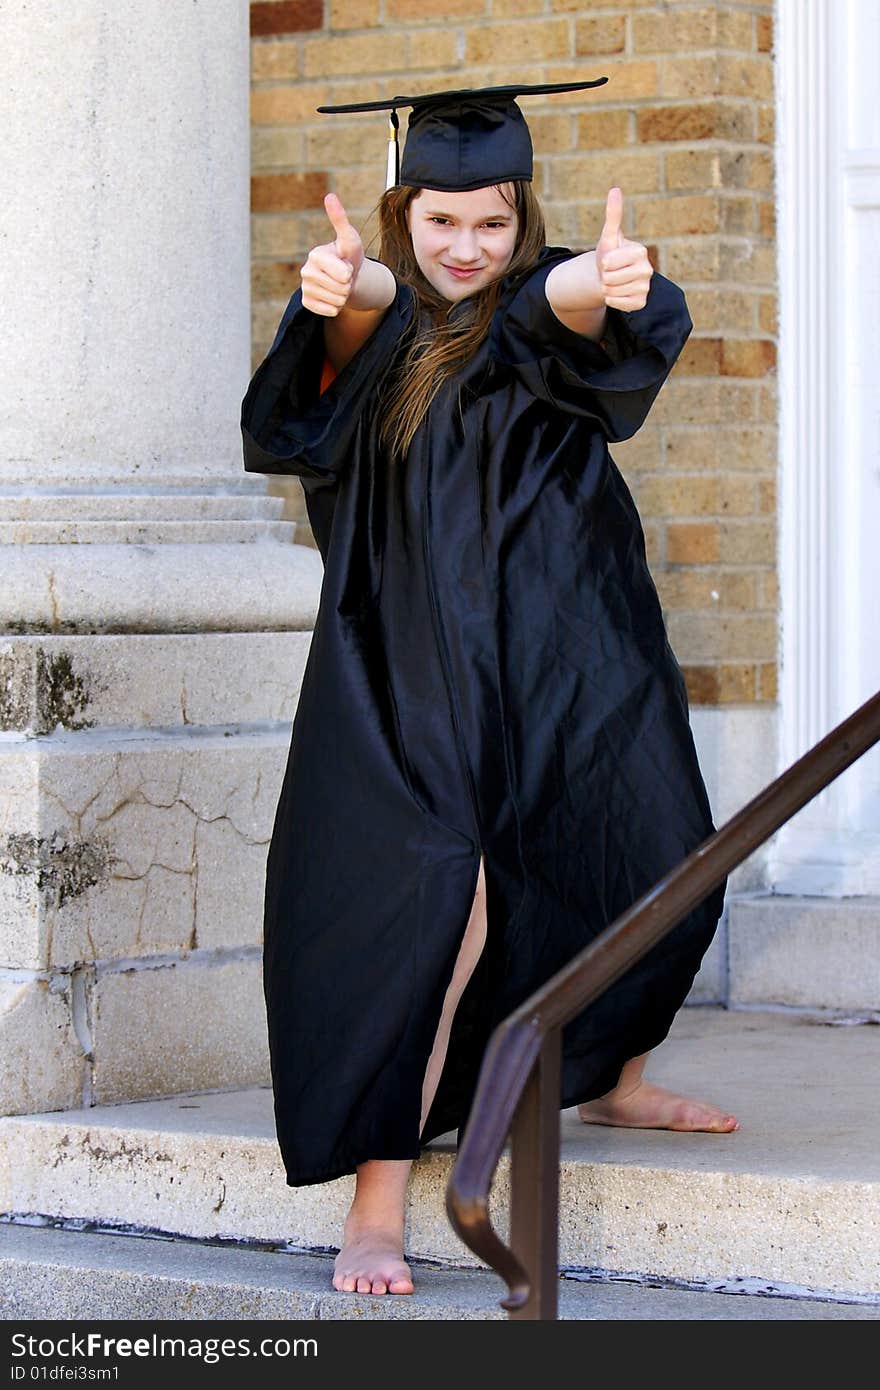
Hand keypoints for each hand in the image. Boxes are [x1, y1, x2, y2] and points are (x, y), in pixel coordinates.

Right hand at [300, 193, 364, 316]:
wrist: (347, 277)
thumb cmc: (349, 256)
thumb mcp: (349, 238)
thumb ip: (340, 219)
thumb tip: (329, 196)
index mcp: (315, 255)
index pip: (343, 275)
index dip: (350, 272)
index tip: (346, 264)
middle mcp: (305, 271)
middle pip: (341, 289)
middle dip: (348, 285)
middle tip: (344, 277)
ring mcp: (304, 288)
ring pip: (336, 302)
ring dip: (343, 296)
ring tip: (339, 285)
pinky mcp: (306, 303)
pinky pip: (330, 311)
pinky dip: (336, 307)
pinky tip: (332, 296)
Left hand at [594, 187, 651, 311]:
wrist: (609, 277)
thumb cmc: (608, 255)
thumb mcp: (608, 236)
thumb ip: (613, 215)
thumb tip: (615, 190)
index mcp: (641, 251)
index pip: (610, 263)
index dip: (604, 262)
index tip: (609, 260)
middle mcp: (648, 269)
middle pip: (611, 278)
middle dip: (605, 276)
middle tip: (610, 272)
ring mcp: (646, 287)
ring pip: (613, 292)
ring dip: (608, 289)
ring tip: (613, 282)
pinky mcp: (641, 303)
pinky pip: (619, 304)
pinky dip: (613, 300)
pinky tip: (617, 293)